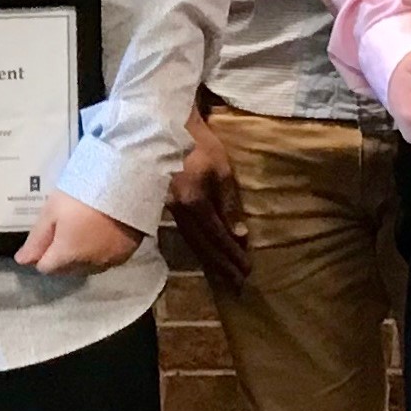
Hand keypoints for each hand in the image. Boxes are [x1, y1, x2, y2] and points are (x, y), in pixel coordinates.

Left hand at [15, 191, 146, 276]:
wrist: (124, 187)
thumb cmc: (81, 196)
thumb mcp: (52, 212)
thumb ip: (36, 239)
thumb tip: (22, 261)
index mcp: (67, 256)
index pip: (46, 268)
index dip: (41, 255)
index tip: (44, 238)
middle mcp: (89, 265)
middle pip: (66, 270)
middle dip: (59, 257)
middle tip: (60, 232)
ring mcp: (110, 261)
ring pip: (86, 267)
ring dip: (79, 257)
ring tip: (80, 232)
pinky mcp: (126, 254)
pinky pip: (106, 261)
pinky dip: (99, 253)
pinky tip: (99, 235)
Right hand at [169, 105, 248, 290]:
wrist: (164, 126)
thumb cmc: (198, 143)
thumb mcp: (221, 169)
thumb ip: (229, 202)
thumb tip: (239, 234)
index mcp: (194, 201)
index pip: (217, 235)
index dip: (232, 253)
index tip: (247, 271)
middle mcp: (179, 211)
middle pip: (202, 245)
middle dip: (221, 265)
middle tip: (238, 285)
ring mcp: (169, 209)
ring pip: (192, 241)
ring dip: (210, 260)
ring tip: (225, 276)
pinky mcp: (166, 204)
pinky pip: (184, 231)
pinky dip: (198, 246)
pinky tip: (205, 254)